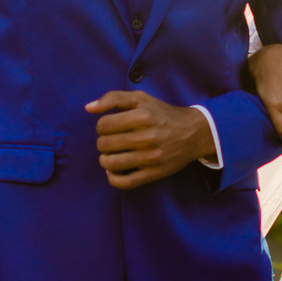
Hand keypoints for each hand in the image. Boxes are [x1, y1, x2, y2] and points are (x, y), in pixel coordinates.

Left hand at [86, 90, 214, 187]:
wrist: (193, 133)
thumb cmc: (162, 114)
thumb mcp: (140, 98)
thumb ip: (113, 98)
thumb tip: (88, 108)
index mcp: (142, 117)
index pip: (103, 125)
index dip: (102, 126)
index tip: (110, 127)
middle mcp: (146, 137)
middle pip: (104, 144)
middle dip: (103, 142)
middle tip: (112, 141)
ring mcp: (150, 158)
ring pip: (110, 164)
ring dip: (105, 159)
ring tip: (111, 155)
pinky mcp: (154, 173)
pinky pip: (124, 182)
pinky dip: (113, 178)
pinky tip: (114, 171)